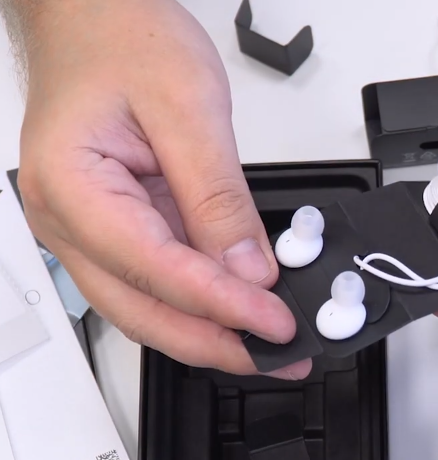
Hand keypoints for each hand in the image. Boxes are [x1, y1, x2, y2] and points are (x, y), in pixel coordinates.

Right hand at [13, 0, 307, 377]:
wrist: (93, 16)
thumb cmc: (123, 39)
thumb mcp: (189, 108)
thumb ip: (219, 197)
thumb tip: (249, 269)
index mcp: (73, 187)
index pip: (158, 270)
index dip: (223, 306)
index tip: (276, 323)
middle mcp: (67, 220)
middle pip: (144, 311)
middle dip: (217, 343)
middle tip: (280, 357)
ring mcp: (86, 229)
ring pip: (148, 306)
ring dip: (210, 331)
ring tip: (268, 343)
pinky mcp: (114, 227)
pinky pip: (157, 279)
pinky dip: (201, 300)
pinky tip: (240, 308)